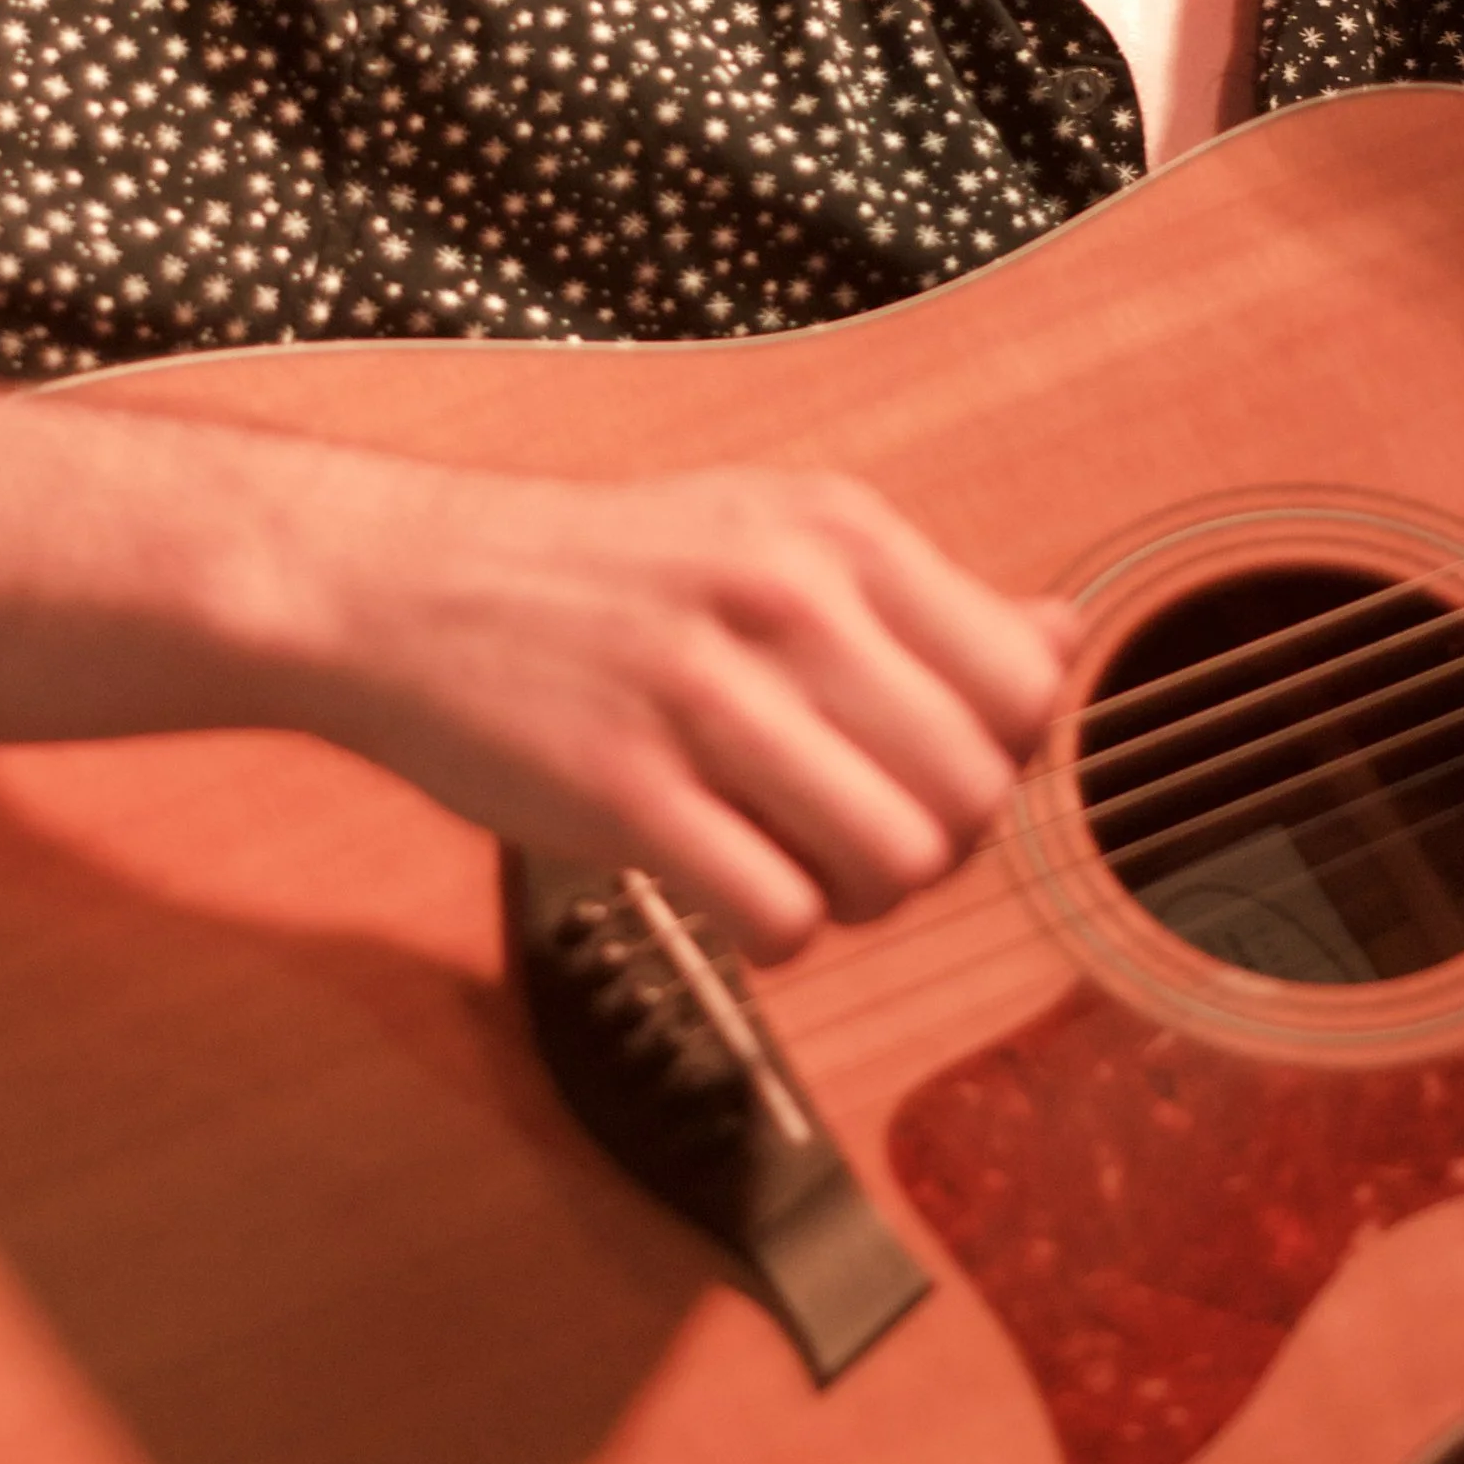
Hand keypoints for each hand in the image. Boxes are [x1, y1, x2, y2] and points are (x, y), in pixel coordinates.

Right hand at [292, 457, 1073, 961]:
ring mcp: (703, 693)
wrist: (401, 584)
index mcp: (838, 532)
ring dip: (862, 897)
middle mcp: (785, 597)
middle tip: (858, 834)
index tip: (927, 767)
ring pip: (896, 863)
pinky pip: (781, 917)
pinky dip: (775, 934)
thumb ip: (919, 595)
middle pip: (972, 790)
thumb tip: (1062, 639)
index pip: (1024, 685)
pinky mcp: (624, 790)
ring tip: (799, 864)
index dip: (998, 758)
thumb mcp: (771, 529)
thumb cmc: (601, 575)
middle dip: (937, 845)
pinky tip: (730, 887)